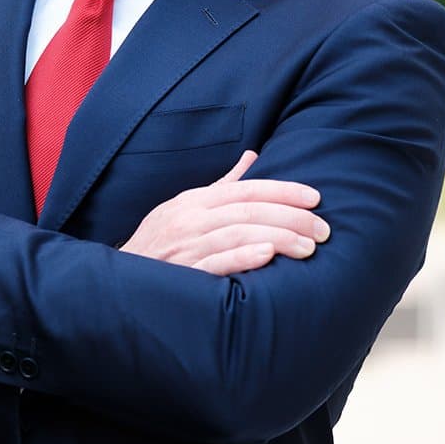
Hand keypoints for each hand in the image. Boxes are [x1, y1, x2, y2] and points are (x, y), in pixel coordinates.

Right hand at [119, 150, 328, 274]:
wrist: (121, 286)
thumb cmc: (158, 246)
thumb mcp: (183, 210)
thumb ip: (221, 187)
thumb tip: (252, 157)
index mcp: (193, 202)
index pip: (245, 189)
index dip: (282, 190)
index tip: (315, 197)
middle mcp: (189, 220)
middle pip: (247, 210)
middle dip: (290, 216)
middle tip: (323, 229)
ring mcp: (184, 247)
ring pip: (237, 234)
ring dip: (277, 237)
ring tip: (309, 247)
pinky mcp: (181, 275)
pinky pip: (215, 263)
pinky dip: (242, 256)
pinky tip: (267, 255)